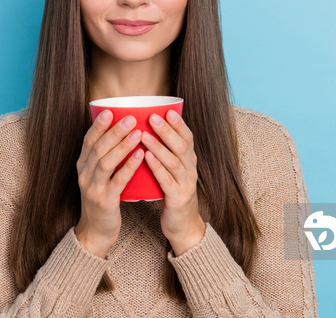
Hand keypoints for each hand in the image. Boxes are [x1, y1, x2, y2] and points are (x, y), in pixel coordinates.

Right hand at [74, 110, 142, 257]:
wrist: (96, 231)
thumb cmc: (103, 198)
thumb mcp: (99, 176)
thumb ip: (106, 157)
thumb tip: (121, 133)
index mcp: (82, 166)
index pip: (88, 141)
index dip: (98, 125)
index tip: (110, 110)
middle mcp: (84, 174)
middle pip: (98, 148)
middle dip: (114, 131)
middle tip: (130, 117)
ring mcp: (92, 188)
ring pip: (106, 162)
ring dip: (122, 145)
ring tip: (138, 133)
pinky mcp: (104, 201)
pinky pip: (117, 181)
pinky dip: (128, 166)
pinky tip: (140, 155)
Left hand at [141, 110, 205, 255]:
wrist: (182, 225)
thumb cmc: (173, 194)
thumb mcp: (173, 171)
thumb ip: (166, 153)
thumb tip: (148, 130)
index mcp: (189, 161)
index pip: (188, 138)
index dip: (179, 124)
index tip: (167, 110)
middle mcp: (191, 170)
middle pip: (182, 146)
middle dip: (167, 130)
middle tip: (153, 117)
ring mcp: (186, 184)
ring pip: (174, 162)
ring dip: (159, 147)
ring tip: (144, 135)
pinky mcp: (178, 199)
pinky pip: (168, 181)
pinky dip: (157, 168)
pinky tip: (146, 159)